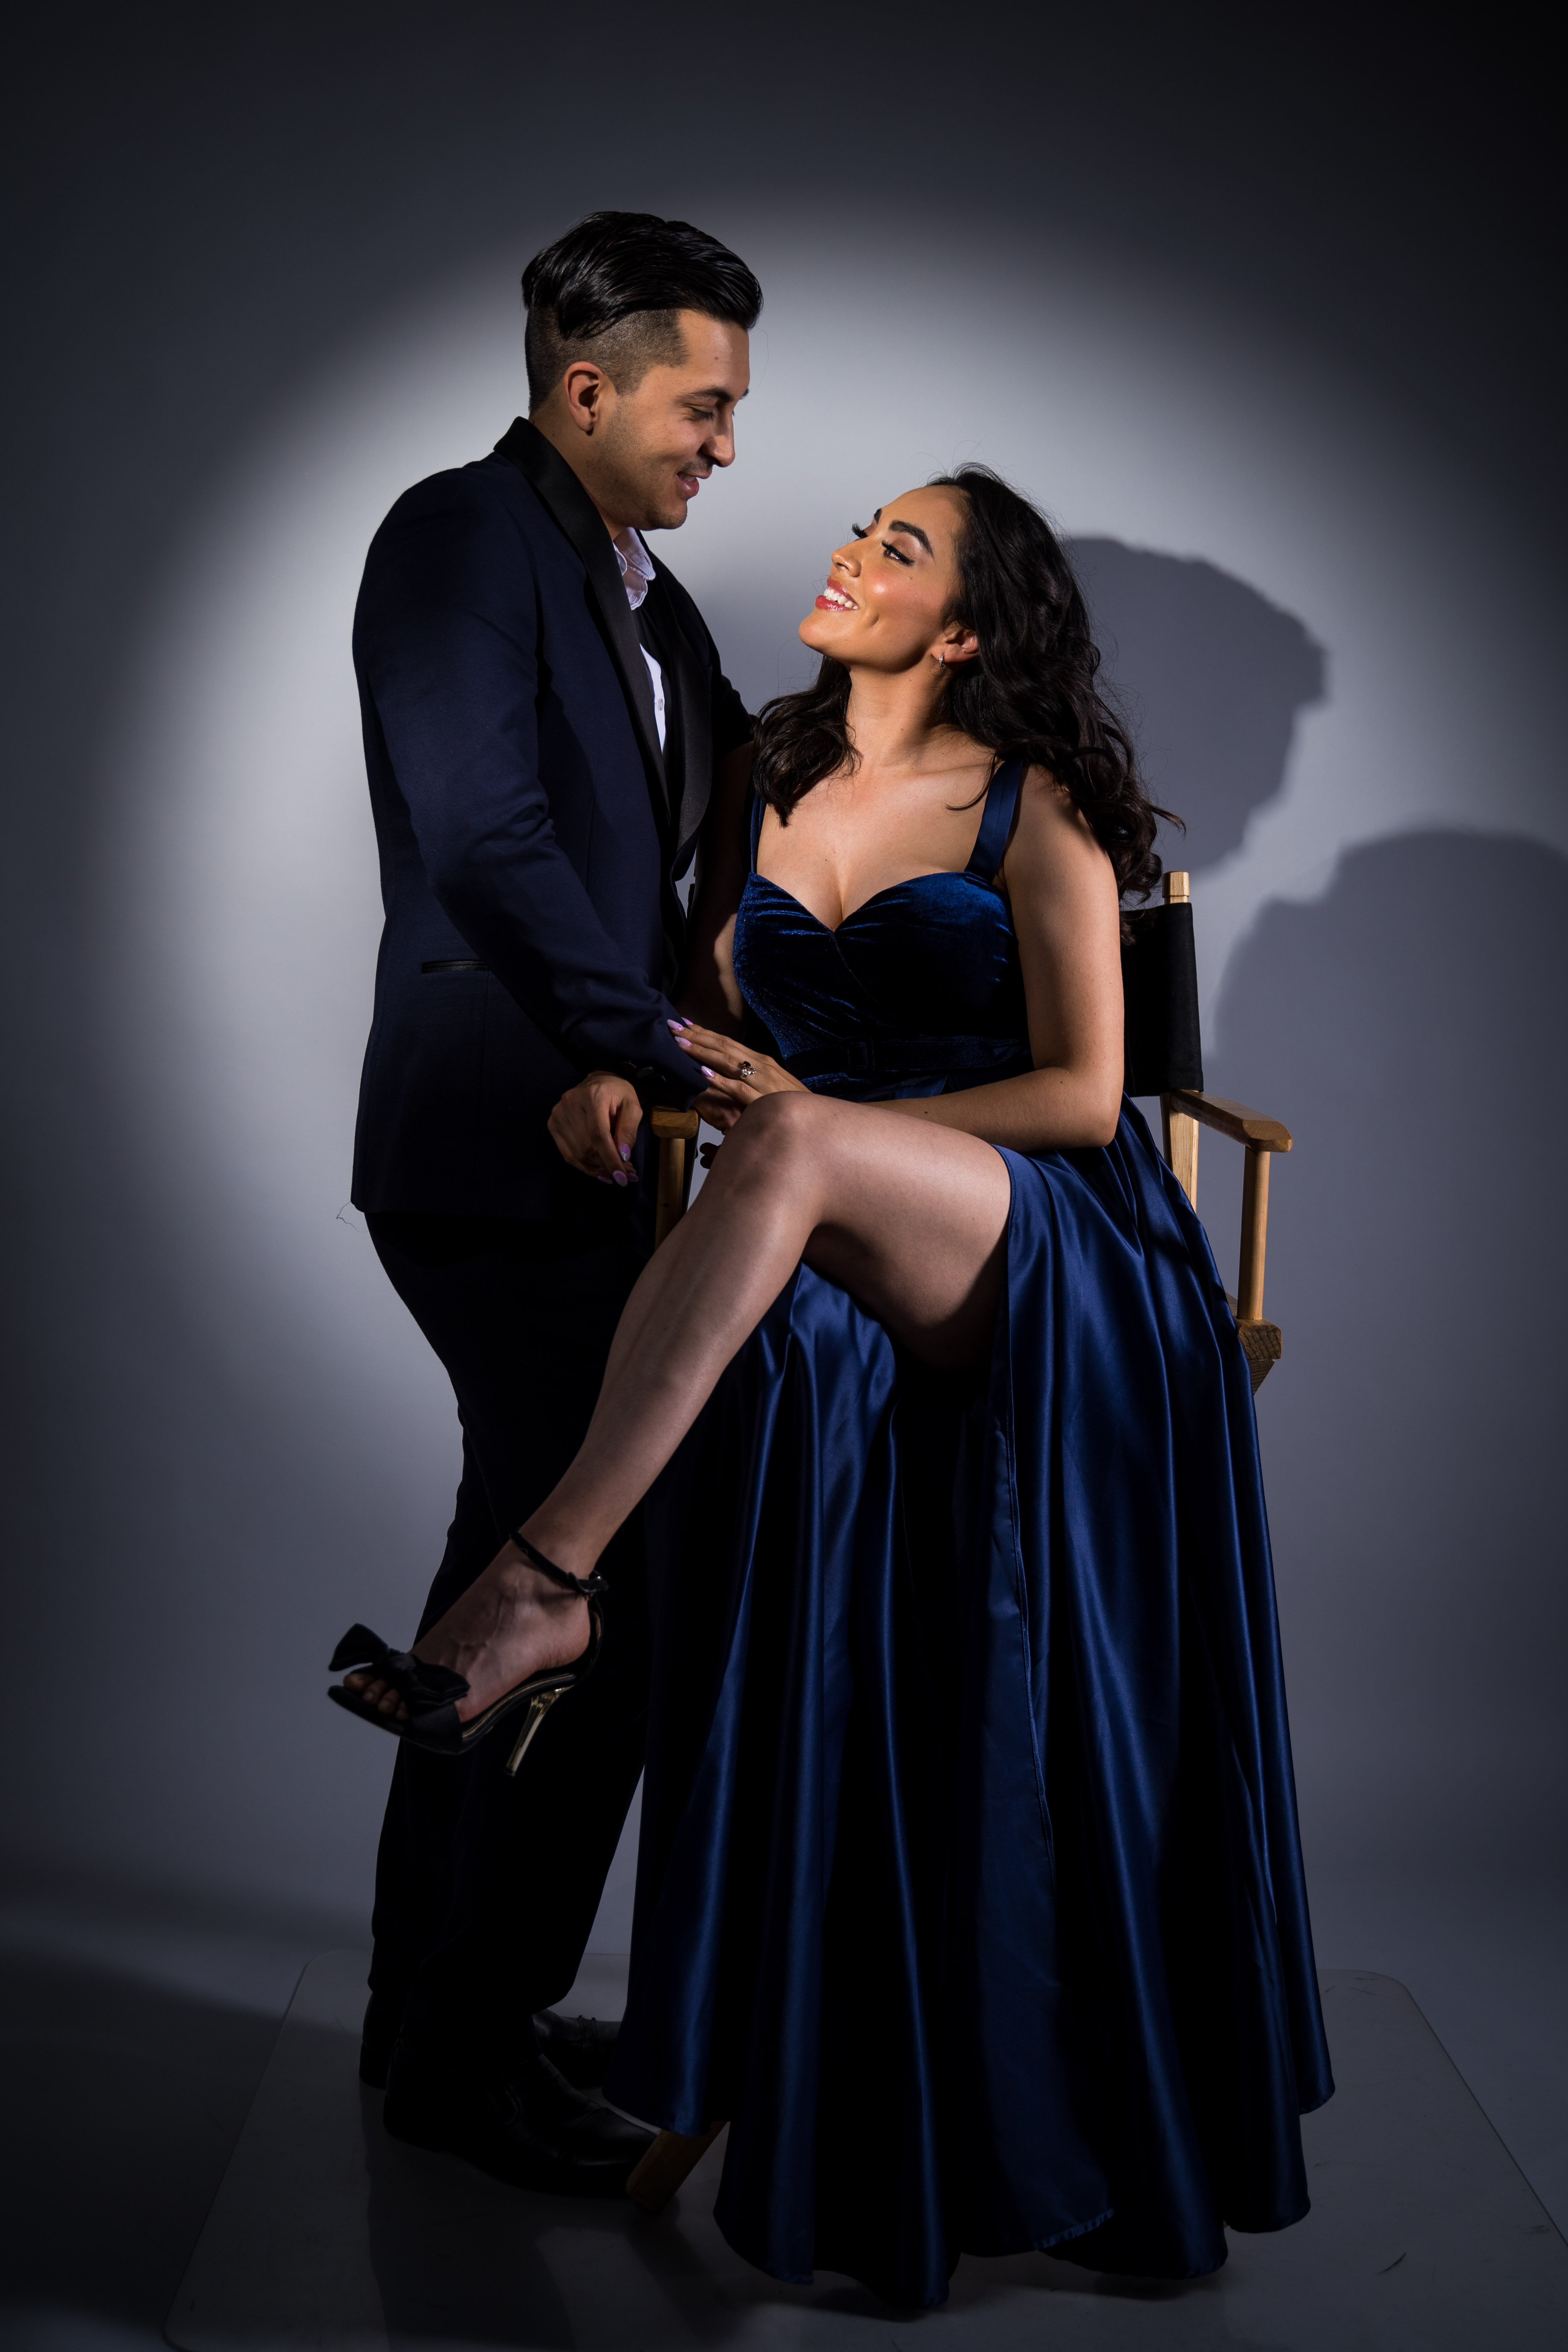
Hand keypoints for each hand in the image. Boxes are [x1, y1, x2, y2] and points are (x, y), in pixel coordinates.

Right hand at [547, 1071, 642, 1182]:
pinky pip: (568, 1154)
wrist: (598, 1081)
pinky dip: (584, 1166)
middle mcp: (570, 1103)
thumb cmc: (618, 1094)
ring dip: (597, 1168)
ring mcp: (558, 1114)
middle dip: (606, 1165)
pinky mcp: (553, 1123)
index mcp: (592, 1096)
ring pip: (577, 1154)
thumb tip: (622, 1157)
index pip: (598, 1135)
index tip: (622, 1177)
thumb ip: (629, 1131)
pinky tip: (598, 1169)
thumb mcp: (633, 1107)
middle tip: (625, 1174)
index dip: (610, 1159)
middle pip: (586, 1147)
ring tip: (614, 1171)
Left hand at [666, 1019, 809, 1129]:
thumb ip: (748, 1077)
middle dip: (697, 1036)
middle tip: (672, 1027)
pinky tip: (703, 1074)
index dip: (704, 1033)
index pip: (727, 1042)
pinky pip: (738, 1088)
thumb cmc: (790, 1103)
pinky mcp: (763, 1100)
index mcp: (761, 1061)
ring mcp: (763, 1081)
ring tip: (681, 1044)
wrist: (818, 1120)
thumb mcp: (769, 1085)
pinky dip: (720, 1080)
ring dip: (703, 1052)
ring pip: (728, 1062)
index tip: (682, 1024)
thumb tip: (725, 1072)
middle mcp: (761, 1065)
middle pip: (724, 1046)